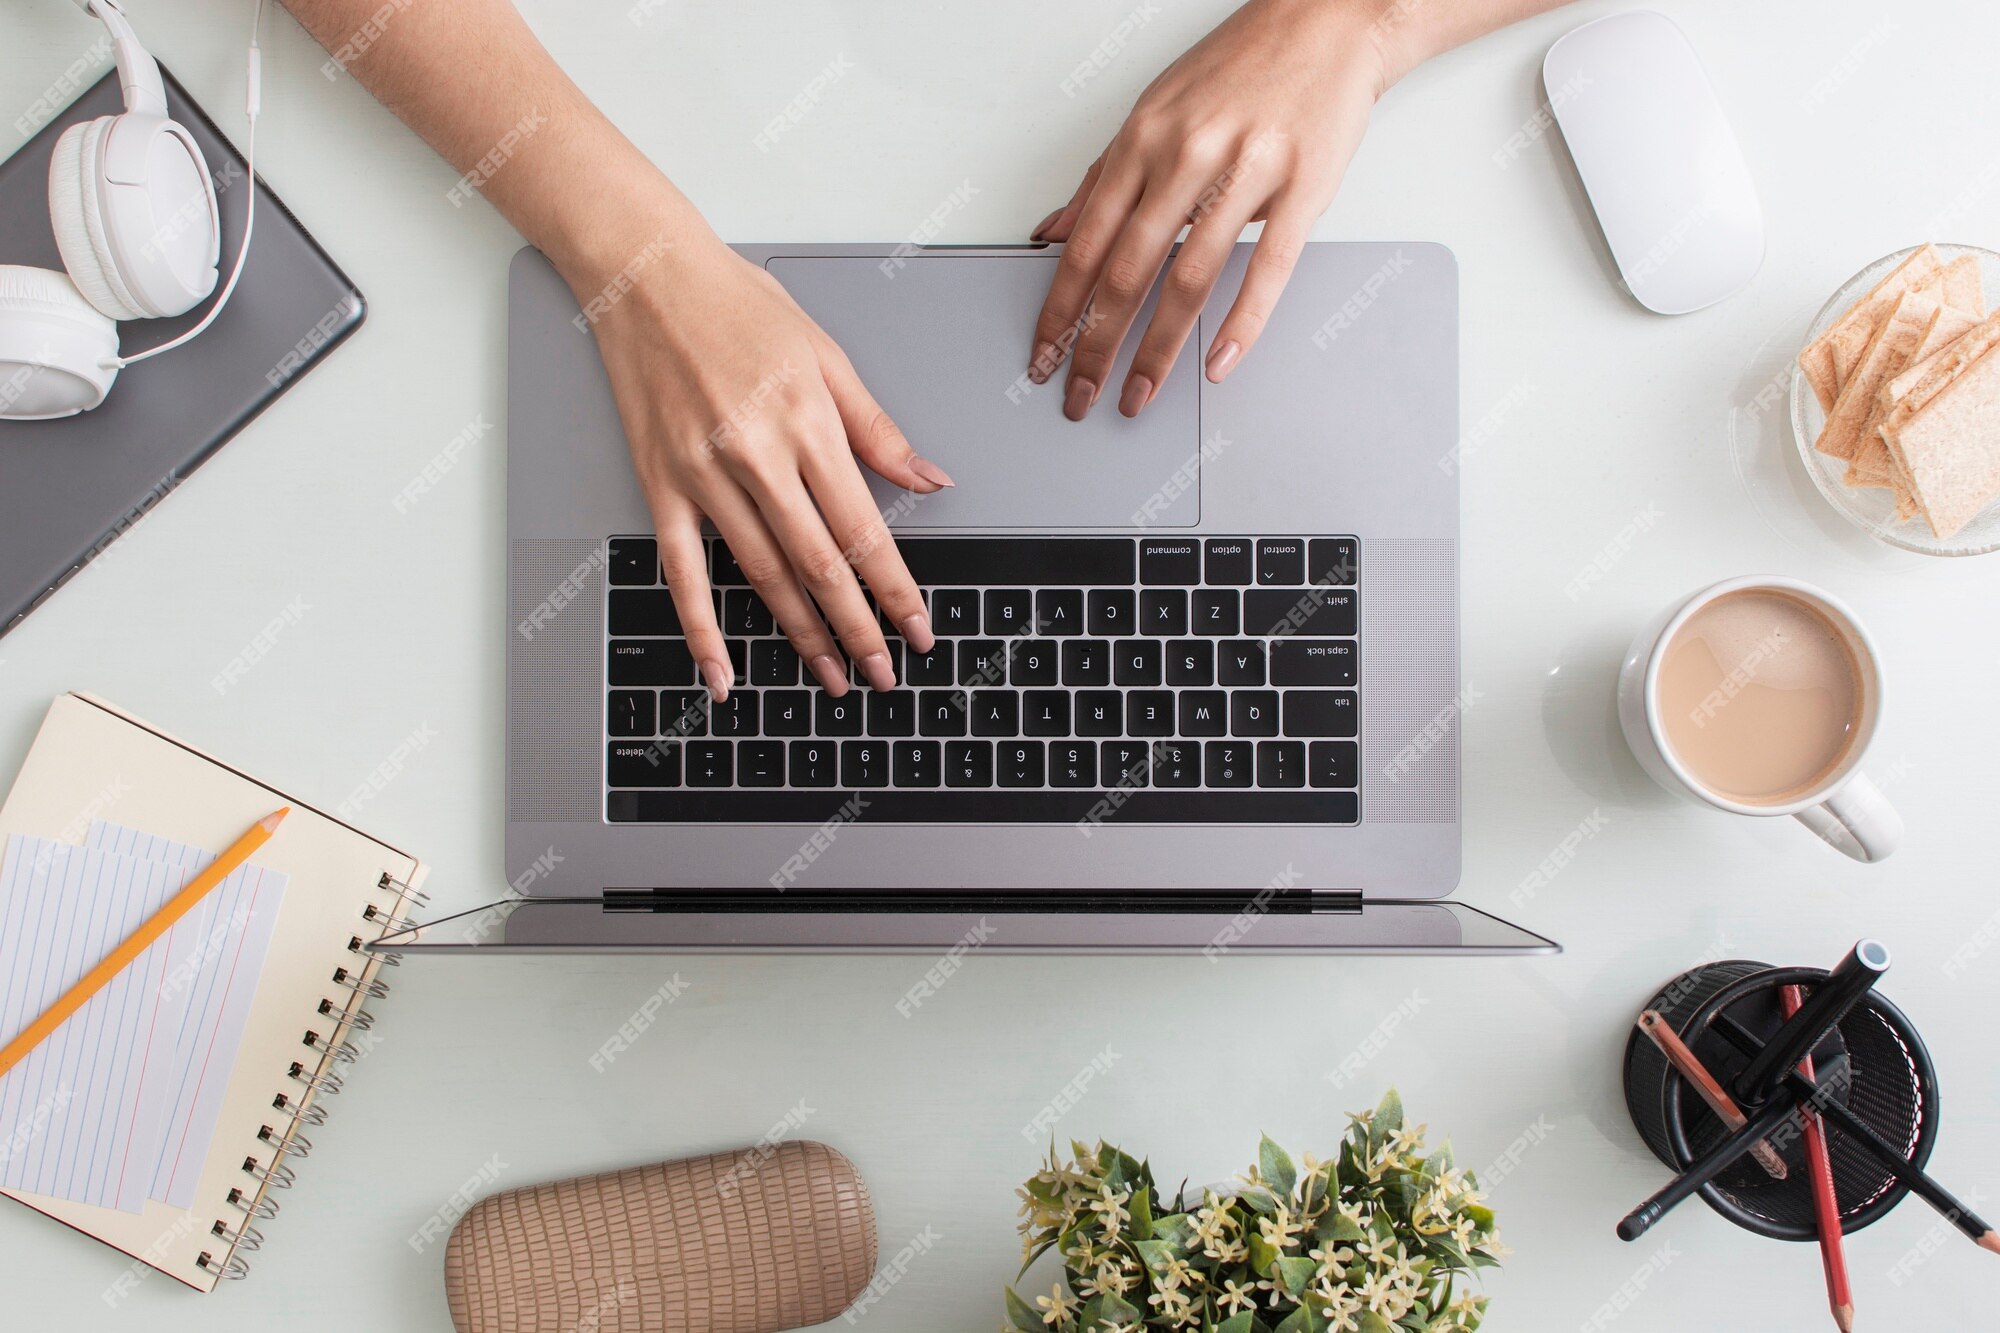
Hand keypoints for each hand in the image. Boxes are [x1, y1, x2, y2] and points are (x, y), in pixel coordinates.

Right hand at [571, 227, 952, 699]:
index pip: (863, 529)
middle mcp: (757, 457)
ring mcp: (705, 476)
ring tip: (831, 675)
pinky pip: (682, 572)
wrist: (646, 276)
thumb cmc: (738, 305)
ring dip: (801, 635)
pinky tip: (723, 673)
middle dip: (858, 629)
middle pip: (819, 566)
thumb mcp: (827, 356)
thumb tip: (929, 477)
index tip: (918, 630)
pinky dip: (702, 630)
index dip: (895, 590)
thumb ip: (877, 430)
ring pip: (762, 576)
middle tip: (884, 674)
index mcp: (807, 425)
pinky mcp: (661, 485)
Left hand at [1027, 0, 1397, 418]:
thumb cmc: (1238, 68)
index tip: (1043, 355)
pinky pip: (1269, 267)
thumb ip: (1102, 179)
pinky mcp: (1303, 186)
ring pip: (1189, 279)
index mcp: (1142, 140)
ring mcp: (1246, 171)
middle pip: (1128, 271)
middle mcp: (1186, 155)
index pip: (1086, 244)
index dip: (1059, 309)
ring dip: (1157, 350)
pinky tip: (1220, 363)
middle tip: (1079, 395)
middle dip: (1095, 345)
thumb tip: (1051, 235)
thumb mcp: (1151, 111)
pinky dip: (1242, 324)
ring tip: (1138, 395)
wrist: (1327, 21)